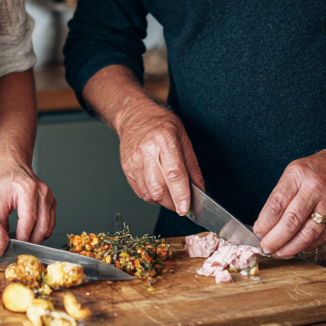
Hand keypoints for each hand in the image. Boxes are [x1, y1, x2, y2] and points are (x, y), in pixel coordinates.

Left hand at [0, 160, 55, 242]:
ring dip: (38, 237)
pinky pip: (51, 221)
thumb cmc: (5, 178)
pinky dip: (44, 230)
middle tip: (20, 246)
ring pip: (48, 225)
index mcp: (28, 190)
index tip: (16, 244)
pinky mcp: (52, 201)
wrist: (14, 164)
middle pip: (42, 225)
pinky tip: (33, 232)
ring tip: (26, 240)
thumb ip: (0, 220)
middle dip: (31, 240)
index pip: (29, 219)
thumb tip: (2, 239)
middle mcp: (42, 193)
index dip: (23, 236)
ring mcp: (49, 196)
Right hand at [116, 99, 204, 215]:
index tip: (186, 209)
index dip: (181, 195)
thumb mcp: (184, 138)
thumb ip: (192, 166)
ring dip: (163, 201)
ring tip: (170, 192)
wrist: (135, 116)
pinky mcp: (127, 168)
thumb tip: (199, 189)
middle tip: (181, 203)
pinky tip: (158, 187)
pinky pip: (140, 191)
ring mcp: (134, 161)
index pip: (174, 174)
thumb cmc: (161, 124)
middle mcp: (147, 151)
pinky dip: (152, 196)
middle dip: (173, 202)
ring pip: (149, 194)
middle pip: (159, 188)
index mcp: (165, 140)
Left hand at [252, 141, 325, 256]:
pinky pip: (324, 236)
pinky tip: (299, 247)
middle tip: (266, 248)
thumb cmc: (323, 166)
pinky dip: (309, 245)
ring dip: (291, 247)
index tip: (258, 233)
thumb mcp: (297, 170)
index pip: (277, 203)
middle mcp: (315, 187)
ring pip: (308, 233)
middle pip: (291, 220)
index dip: (265, 223)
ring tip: (280, 253)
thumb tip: (266, 221)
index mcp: (299, 173)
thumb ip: (283, 193)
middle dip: (275, 239)